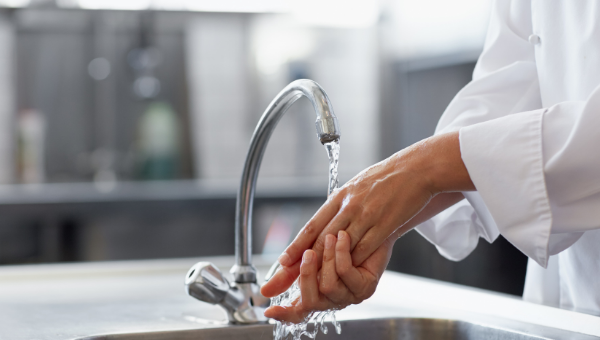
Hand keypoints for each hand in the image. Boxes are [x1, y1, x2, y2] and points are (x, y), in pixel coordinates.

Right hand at [263, 230, 394, 322]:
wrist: (371, 222)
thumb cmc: (339, 235)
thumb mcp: (309, 250)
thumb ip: (291, 269)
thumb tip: (265, 290)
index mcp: (317, 292)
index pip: (299, 312)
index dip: (285, 314)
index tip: (269, 310)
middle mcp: (332, 298)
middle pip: (310, 301)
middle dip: (306, 274)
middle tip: (308, 252)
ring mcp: (349, 295)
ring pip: (327, 286)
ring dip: (326, 258)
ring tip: (330, 237)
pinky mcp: (365, 287)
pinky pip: (345, 273)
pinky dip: (340, 253)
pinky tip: (342, 238)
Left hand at [277, 132, 473, 270]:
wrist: (417, 170)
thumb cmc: (387, 178)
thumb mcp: (357, 186)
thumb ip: (341, 205)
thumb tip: (326, 222)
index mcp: (340, 196)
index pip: (311, 225)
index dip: (295, 246)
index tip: (282, 262)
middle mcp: (348, 206)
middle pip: (321, 240)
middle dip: (302, 263)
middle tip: (287, 278)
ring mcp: (366, 216)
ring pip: (340, 247)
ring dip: (328, 267)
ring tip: (315, 282)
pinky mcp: (384, 224)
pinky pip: (364, 249)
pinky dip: (354, 262)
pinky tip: (348, 272)